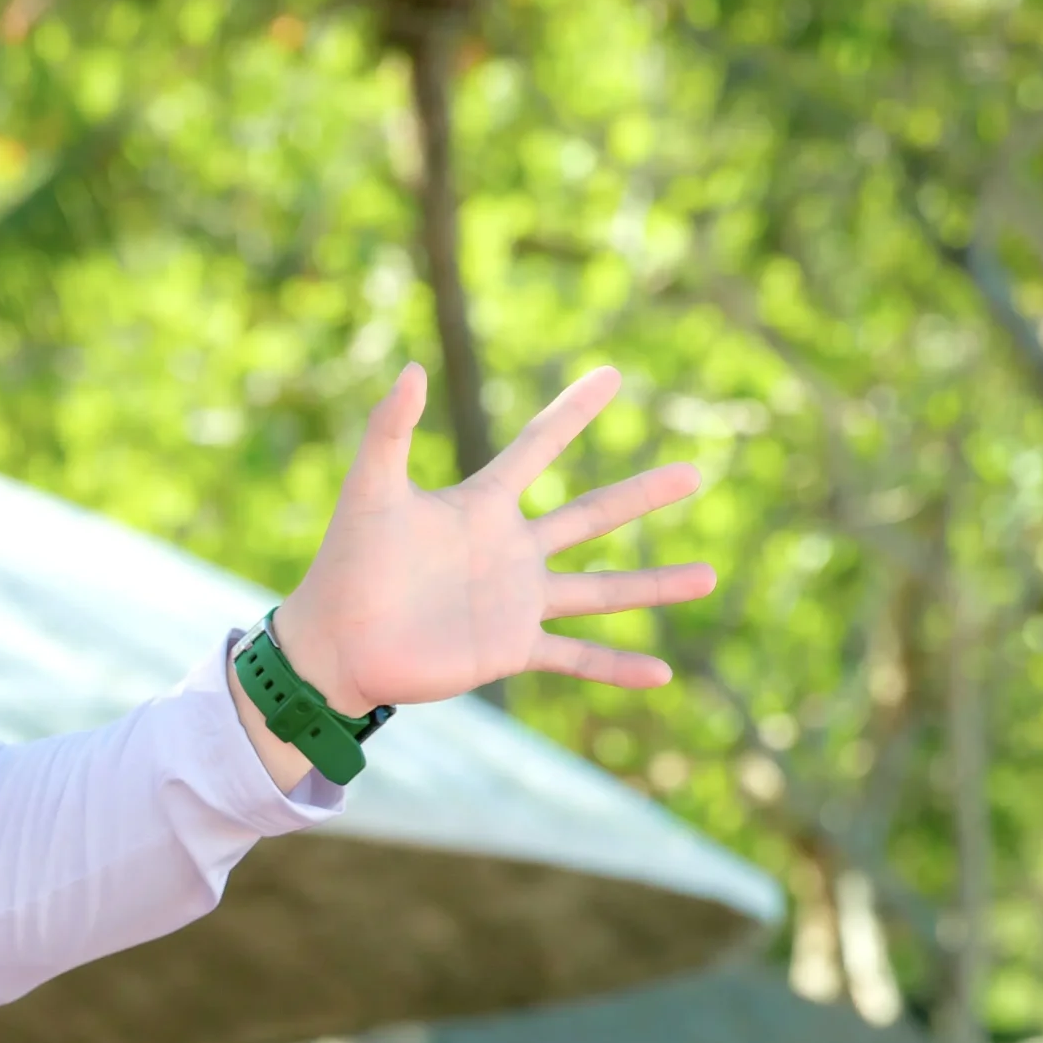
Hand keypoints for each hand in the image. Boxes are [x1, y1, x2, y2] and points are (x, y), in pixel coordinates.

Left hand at [273, 364, 713, 716]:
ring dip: (654, 584)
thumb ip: (390, 429)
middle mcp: (509, 550)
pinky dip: (616, 666)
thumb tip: (413, 367)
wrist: (332, 643)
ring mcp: (514, 601)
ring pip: (600, 590)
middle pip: (590, 516)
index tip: (611, 374)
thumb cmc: (345, 563)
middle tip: (695, 472)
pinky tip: (664, 674)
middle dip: (641, 494)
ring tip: (710, 574)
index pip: (537, 447)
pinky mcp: (509, 648)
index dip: (572, 411)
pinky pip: (575, 656)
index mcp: (481, 506)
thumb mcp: (370, 489)